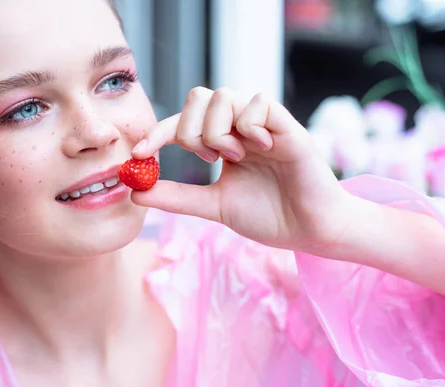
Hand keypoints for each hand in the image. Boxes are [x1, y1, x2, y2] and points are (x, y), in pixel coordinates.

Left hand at [131, 87, 354, 251]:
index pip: (182, 122)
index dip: (156, 134)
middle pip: (199, 97)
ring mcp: (262, 124)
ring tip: (235, 158)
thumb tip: (136, 191)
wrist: (309, 231)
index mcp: (222, 142)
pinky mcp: (286, 126)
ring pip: (224, 97)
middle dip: (189, 130)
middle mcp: (240, 127)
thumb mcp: (214, 206)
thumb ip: (177, 197)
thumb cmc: (268, 216)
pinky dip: (249, 127)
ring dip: (218, 131)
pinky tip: (260, 150)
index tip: (138, 154)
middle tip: (206, 158)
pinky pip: (258, 104)